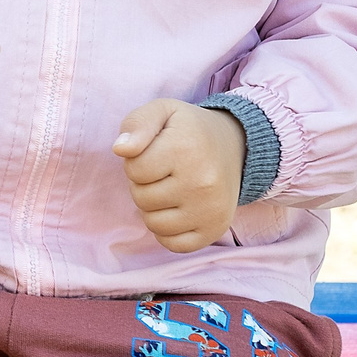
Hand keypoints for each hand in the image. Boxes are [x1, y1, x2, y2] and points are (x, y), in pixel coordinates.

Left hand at [114, 99, 245, 252]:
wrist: (235, 146)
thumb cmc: (188, 130)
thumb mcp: (162, 111)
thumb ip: (137, 124)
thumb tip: (120, 149)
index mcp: (185, 149)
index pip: (134, 170)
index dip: (137, 161)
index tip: (156, 153)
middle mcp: (202, 182)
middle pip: (141, 198)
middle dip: (144, 184)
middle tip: (164, 171)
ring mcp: (211, 210)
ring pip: (153, 223)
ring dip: (154, 208)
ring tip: (171, 188)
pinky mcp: (216, 229)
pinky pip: (173, 244)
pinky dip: (168, 231)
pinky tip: (178, 210)